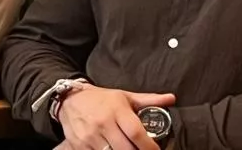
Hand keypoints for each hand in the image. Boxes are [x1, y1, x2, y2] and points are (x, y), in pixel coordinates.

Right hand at [56, 84, 174, 149]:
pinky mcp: (79, 145)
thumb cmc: (101, 99)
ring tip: (127, 148)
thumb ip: (149, 100)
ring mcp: (90, 136)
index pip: (136, 132)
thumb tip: (171, 99)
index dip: (149, 146)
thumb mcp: (124, 96)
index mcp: (116, 110)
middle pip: (126, 149)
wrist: (70, 100)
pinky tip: (111, 149)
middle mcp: (103, 123)